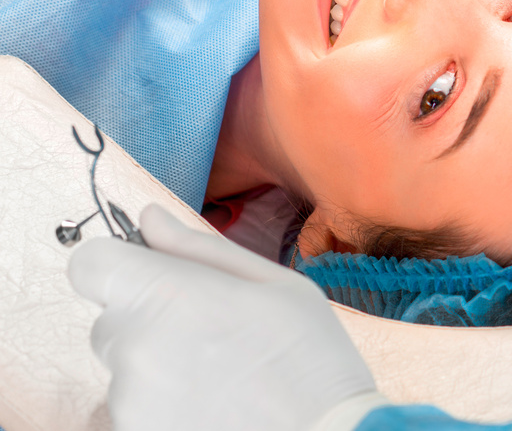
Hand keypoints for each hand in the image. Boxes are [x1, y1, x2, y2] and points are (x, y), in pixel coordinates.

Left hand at [69, 205, 378, 430]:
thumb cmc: (309, 359)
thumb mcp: (273, 283)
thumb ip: (199, 248)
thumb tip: (149, 219)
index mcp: (166, 294)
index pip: (91, 263)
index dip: (118, 262)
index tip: (151, 273)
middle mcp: (133, 347)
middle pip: (111, 317)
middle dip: (149, 316)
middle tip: (211, 330)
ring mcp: (129, 399)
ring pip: (125, 365)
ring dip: (158, 362)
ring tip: (220, 373)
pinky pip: (136, 404)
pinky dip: (164, 400)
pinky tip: (213, 402)